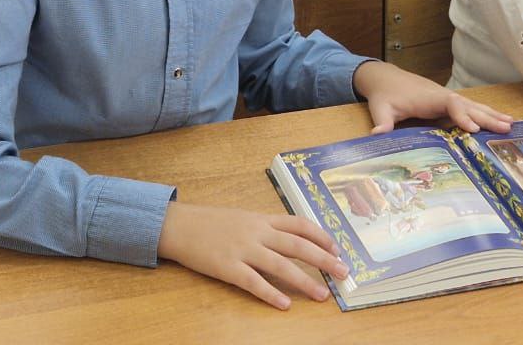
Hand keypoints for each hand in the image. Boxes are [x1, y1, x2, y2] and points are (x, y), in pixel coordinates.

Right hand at [156, 202, 347, 309]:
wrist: (179, 225)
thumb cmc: (211, 222)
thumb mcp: (243, 217)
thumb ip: (265, 227)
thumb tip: (291, 238)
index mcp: (262, 218)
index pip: (299, 224)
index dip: (321, 236)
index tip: (337, 248)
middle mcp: (257, 232)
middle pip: (298, 246)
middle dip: (324, 259)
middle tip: (343, 272)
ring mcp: (243, 249)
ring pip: (281, 265)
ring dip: (305, 281)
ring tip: (322, 294)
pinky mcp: (228, 268)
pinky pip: (254, 283)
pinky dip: (271, 294)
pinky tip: (285, 305)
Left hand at [352, 60, 512, 133]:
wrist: (384, 77)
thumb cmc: (384, 94)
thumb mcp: (380, 108)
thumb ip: (381, 121)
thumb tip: (377, 134)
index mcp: (428, 97)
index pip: (450, 103)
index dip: (462, 115)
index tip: (473, 130)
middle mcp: (441, 95)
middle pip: (468, 104)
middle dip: (487, 117)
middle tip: (507, 129)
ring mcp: (446, 97)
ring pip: (473, 105)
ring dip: (491, 114)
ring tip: (511, 124)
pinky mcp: (447, 102)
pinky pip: (469, 107)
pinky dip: (485, 113)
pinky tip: (498, 120)